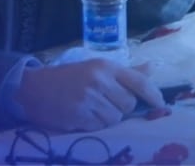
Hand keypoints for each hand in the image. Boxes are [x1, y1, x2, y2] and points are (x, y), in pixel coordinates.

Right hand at [13, 59, 163, 131]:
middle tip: (106, 103)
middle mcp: (99, 81)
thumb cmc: (69, 77)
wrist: (34, 88)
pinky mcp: (78, 115)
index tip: (161, 105)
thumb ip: (126, 73)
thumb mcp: (97, 68)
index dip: (153, 95)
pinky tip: (82, 116)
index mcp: (106, 66)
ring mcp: (88, 99)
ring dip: (107, 118)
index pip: (139, 81)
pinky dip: (94, 125)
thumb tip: (152, 68)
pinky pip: (99, 127)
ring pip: (115, 118)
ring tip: (92, 109)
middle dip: (122, 107)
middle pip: (128, 104)